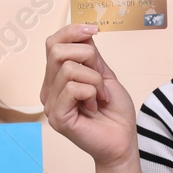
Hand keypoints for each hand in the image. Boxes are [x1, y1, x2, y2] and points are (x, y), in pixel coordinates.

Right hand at [40, 23, 138, 167]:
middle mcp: (49, 90)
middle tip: (101, 78)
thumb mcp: (104, 75)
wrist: (122, 142)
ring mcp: (51, 104)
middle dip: (86, 55)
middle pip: (56, 50)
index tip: (94, 30)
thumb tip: (83, 31)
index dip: (71, 31)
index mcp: (57, 78)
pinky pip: (73, 88)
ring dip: (95, 80)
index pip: (52, 43)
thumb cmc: (115, 112)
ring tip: (101, 97)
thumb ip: (91, 56)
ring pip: (68, 68)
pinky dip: (92, 92)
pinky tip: (95, 106)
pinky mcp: (57, 117)